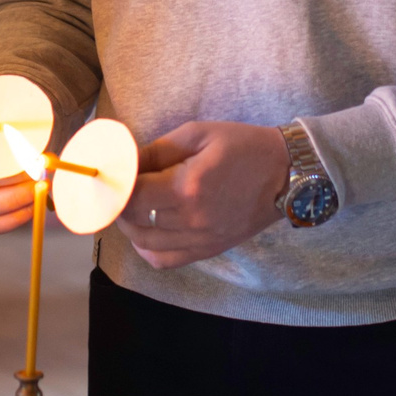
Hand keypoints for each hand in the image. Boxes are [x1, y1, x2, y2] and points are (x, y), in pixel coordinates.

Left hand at [115, 121, 290, 269]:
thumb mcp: (199, 133)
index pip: (132, 195)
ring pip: (145, 243)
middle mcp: (191, 220)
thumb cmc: (243, 146)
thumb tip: (125, 162)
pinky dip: (147, 249)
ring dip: (128, 226)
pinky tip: (145, 232)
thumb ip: (158, 149)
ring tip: (129, 207)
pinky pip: (165, 261)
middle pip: (134, 220)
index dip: (115, 185)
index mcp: (187, 187)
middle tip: (117, 187)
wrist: (286, 174)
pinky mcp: (208, 249)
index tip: (109, 175)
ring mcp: (200, 239)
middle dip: (118, 203)